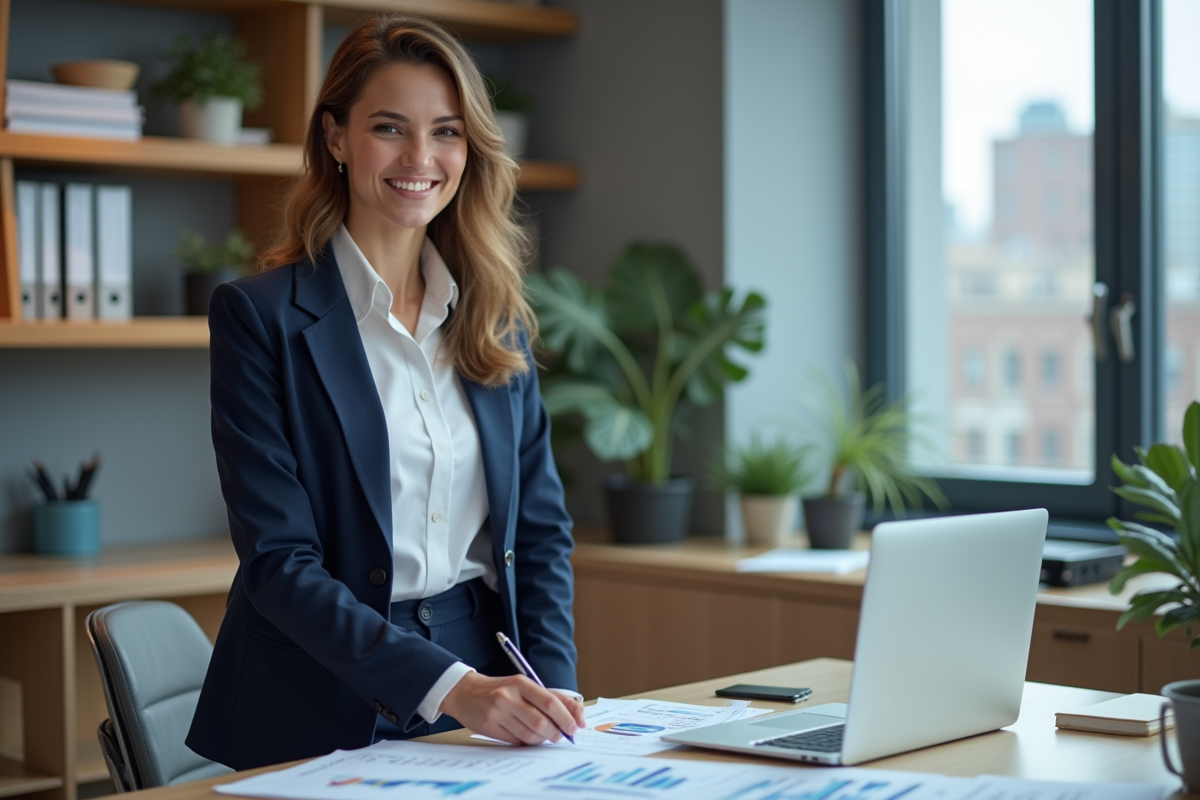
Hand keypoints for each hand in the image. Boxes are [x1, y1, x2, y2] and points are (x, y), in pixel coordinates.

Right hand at [440, 672, 585, 744]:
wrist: (465, 692)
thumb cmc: (501, 689)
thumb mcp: (524, 686)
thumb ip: (550, 698)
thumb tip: (577, 716)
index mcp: (521, 683)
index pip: (550, 702)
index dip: (567, 717)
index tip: (576, 726)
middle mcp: (509, 696)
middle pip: (542, 722)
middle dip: (557, 732)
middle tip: (561, 735)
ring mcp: (498, 712)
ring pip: (529, 735)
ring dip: (542, 739)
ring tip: (543, 736)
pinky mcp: (489, 726)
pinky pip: (515, 741)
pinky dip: (526, 742)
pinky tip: (526, 736)